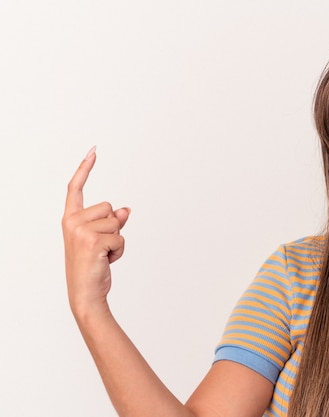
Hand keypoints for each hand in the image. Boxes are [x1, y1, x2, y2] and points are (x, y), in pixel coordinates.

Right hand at [62, 147, 129, 317]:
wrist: (85, 293)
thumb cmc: (92, 266)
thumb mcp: (102, 240)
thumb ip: (112, 222)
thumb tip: (126, 210)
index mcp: (70, 219)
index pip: (75, 188)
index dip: (85, 168)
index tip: (94, 150)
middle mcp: (72, 222)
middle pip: (109, 207)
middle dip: (113, 227)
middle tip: (101, 247)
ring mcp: (81, 231)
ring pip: (117, 223)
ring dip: (117, 240)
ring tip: (102, 255)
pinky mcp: (93, 241)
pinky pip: (121, 238)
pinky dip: (119, 251)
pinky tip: (106, 261)